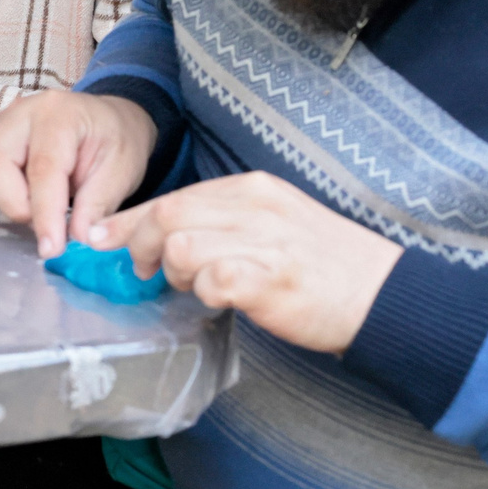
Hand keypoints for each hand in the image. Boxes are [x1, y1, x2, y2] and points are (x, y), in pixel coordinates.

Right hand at [0, 88, 159, 257]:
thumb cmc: (114, 142)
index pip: (42, 168)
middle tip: (42, 222)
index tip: (51, 249)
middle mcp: (18, 112)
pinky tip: (3, 193)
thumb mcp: (122, 171)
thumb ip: (98, 204)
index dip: (44, 214)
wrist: (104, 119)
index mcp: (59, 115)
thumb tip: (78, 239)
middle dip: (13, 204)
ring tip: (25, 204)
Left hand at [94, 173, 401, 352]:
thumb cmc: (324, 264)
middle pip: (168, 214)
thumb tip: (162, 233)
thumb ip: (222, 220)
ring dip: (175, 272)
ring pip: (180, 245)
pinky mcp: (270, 281)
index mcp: (254, 189)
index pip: (176, 196)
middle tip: (145, 270)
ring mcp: (263, 243)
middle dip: (141, 244)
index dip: (132, 219)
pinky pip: (211, 281)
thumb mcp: (274, 222)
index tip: (101, 237)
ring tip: (196, 287)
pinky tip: (221, 299)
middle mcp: (255, 208)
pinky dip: (205, 293)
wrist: (386, 296)